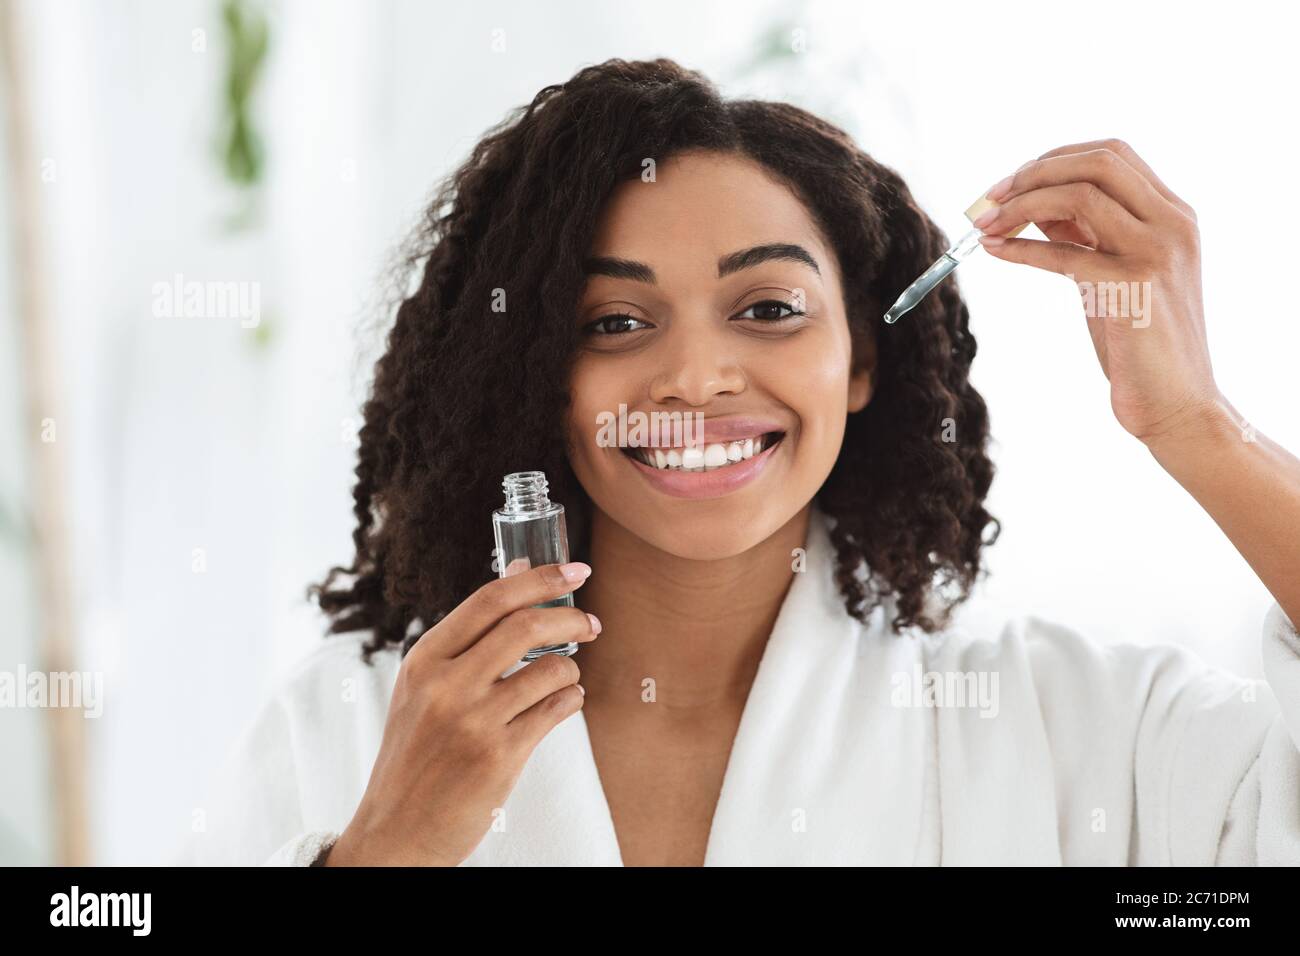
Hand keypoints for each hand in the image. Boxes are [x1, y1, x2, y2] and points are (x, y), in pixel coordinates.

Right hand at [323, 561, 600, 865]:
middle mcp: (446, 685)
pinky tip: (562, 705)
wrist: (396, 831)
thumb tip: (519, 569)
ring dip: (571, 670)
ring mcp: (473, 721)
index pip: (491, 599)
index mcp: (424, 660)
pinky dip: (570, 701)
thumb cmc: (415, 754)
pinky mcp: (499, 756)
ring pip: (551, 669)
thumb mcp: (422, 689)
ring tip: (564, 679)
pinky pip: (557, 710)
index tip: (576, 570)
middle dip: (572, 618)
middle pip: (526, 625)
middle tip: (590, 623)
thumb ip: (468, 637)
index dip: (541, 578)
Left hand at [974, 138, 1222, 447]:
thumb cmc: (1139, 344)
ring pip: (1080, 195)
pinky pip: (1065, 252)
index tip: (1011, 182)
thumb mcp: (1110, 275)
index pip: (1112, 155)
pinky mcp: (1135, 286)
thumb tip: (1034, 203)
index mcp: (1172, 214)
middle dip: (1035, 172)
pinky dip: (1021, 248)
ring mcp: (1158, 251)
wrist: (1176, 404)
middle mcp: (1173, 223)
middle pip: (1098, 162)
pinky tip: (994, 251)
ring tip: (983, 225)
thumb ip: (1084, 236)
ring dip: (1021, 204)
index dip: (1054, 159)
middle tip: (990, 197)